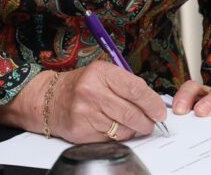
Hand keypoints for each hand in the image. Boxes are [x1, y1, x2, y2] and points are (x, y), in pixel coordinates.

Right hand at [0, 62, 166, 142]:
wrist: (49, 100)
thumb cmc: (81, 86)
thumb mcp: (102, 74)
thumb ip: (125, 84)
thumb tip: (153, 102)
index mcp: (101, 72)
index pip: (135, 88)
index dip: (152, 102)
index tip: (160, 111)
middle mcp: (92, 91)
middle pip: (131, 112)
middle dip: (147, 120)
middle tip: (152, 122)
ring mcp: (86, 112)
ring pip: (123, 128)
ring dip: (134, 130)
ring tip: (134, 125)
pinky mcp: (82, 131)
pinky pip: (110, 138)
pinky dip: (119, 136)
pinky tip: (115, 128)